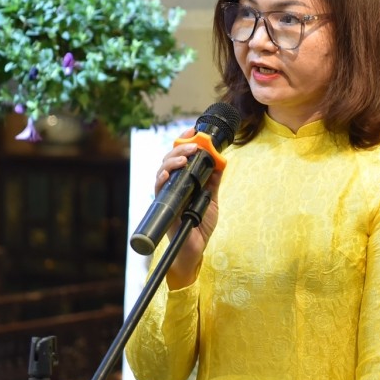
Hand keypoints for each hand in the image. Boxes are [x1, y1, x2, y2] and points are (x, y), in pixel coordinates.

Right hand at [154, 128, 221, 288]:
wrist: (194, 249)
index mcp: (184, 181)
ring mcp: (167, 194)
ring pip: (162, 170)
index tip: (194, 130)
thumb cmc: (200, 225)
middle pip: (170, 159)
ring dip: (172, 161)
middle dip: (180, 148)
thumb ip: (214, 182)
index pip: (181, 156)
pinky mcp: (163, 205)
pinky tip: (168, 174)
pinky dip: (162, 179)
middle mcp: (173, 185)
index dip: (185, 141)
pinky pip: (158, 189)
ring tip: (185, 158)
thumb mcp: (212, 200)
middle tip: (193, 145)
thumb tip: (221, 162)